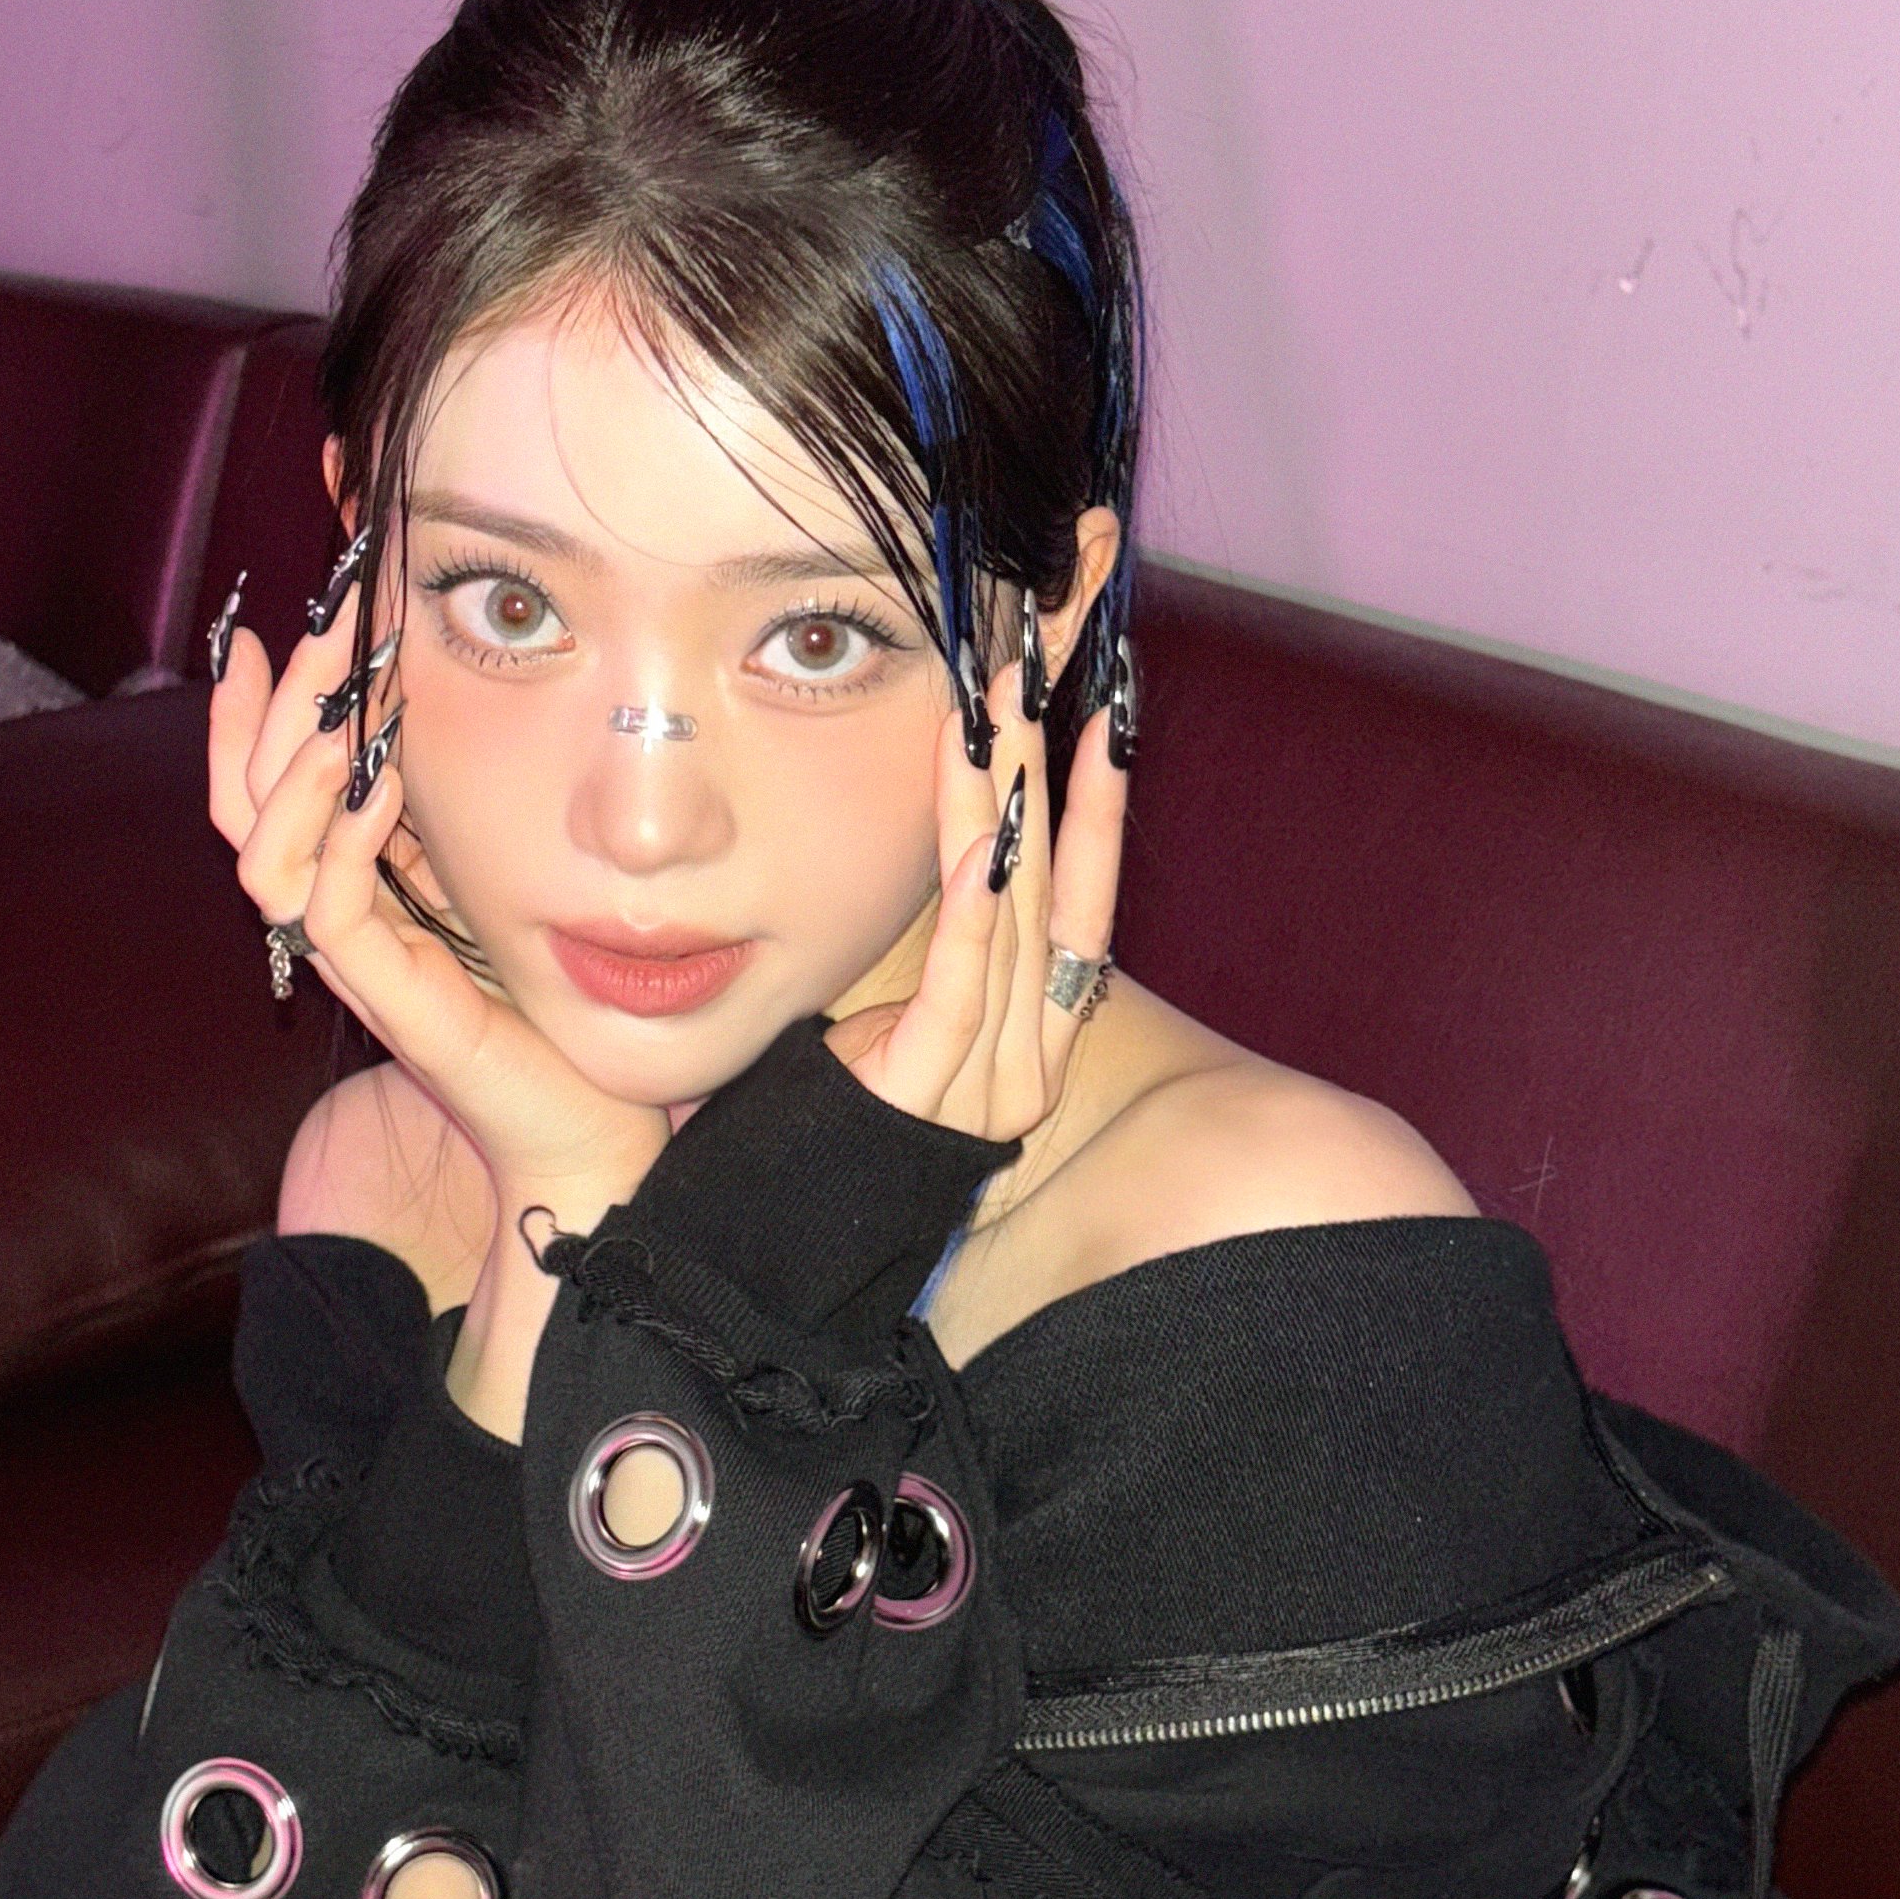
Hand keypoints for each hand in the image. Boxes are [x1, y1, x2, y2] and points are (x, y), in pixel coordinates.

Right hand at [206, 568, 669, 1241]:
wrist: (582, 1116)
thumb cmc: (538, 999)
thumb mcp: (479, 875)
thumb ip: (435, 814)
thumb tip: (415, 711)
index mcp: (343, 888)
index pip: (254, 794)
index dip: (242, 718)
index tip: (252, 635)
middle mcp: (330, 923)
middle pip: (243, 809)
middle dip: (272, 711)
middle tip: (313, 636)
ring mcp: (354, 964)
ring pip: (265, 857)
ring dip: (296, 769)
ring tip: (342, 706)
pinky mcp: (390, 998)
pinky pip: (330, 910)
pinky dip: (346, 838)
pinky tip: (383, 784)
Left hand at [826, 646, 1127, 1150]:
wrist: (794, 1220)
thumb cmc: (850, 1102)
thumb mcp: (919, 1009)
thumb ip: (959, 944)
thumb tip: (965, 839)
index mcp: (1038, 1034)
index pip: (1085, 905)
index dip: (1098, 813)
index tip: (1105, 722)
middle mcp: (1032, 1057)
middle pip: (1048, 890)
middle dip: (1043, 773)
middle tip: (1031, 679)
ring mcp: (989, 1082)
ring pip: (1010, 919)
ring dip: (1002, 807)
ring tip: (995, 720)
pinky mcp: (930, 1091)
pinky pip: (963, 987)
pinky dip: (975, 911)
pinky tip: (982, 842)